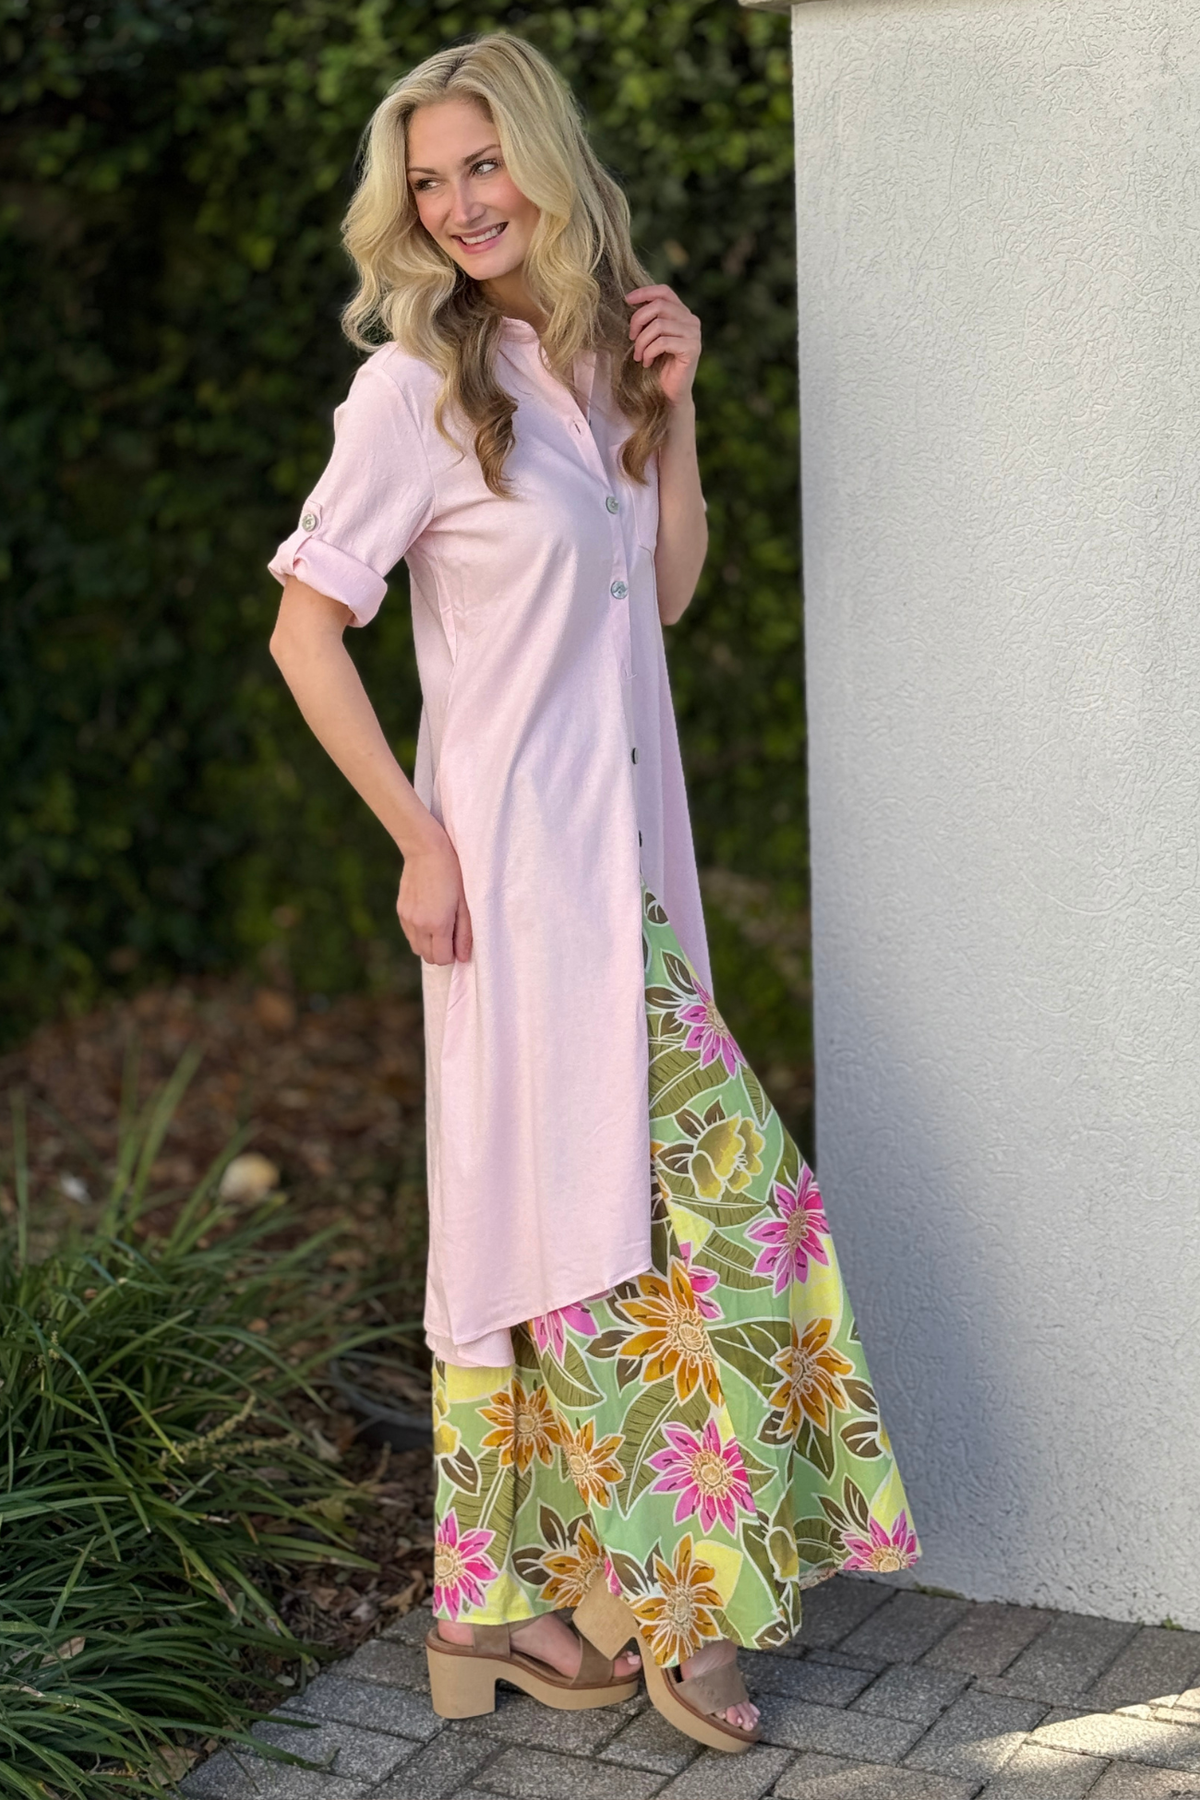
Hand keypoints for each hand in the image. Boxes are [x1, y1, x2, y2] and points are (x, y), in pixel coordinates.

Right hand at [397, 833, 472, 964]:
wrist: (425, 850)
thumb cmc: (452, 874)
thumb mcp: (465, 903)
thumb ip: (464, 933)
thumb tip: (462, 958)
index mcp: (437, 924)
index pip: (441, 959)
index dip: (452, 954)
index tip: (457, 941)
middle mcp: (419, 925)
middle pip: (428, 957)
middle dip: (440, 952)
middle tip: (450, 933)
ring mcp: (407, 918)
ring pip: (417, 948)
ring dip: (429, 944)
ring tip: (439, 925)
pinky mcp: (400, 911)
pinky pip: (409, 935)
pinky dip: (419, 934)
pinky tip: (428, 916)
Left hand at [625, 284, 700, 407]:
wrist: (670, 394)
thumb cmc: (658, 366)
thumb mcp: (651, 337)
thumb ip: (649, 319)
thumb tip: (631, 300)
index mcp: (682, 314)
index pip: (664, 291)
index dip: (645, 292)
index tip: (627, 300)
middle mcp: (691, 321)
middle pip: (659, 306)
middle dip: (638, 320)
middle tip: (631, 337)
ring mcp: (694, 335)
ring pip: (659, 325)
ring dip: (642, 341)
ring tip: (638, 355)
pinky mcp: (692, 349)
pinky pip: (663, 342)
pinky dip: (649, 352)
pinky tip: (647, 362)